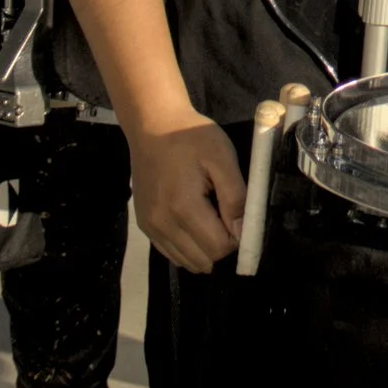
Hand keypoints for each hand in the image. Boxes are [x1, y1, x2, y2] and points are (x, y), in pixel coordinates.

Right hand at [130, 118, 247, 271]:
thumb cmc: (192, 137)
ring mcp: (150, 227)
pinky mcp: (144, 225)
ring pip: (186, 262)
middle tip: (226, 217)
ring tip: (210, 218)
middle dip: (222, 246)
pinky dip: (187, 248)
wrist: (153, 125)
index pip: (218, 249)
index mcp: (184, 207)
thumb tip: (243, 232)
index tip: (240, 217)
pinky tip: (194, 224)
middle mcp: (162, 223)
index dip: (237, 239)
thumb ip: (236, 197)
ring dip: (204, 249)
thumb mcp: (223, 158)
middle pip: (203, 261)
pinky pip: (171, 253)